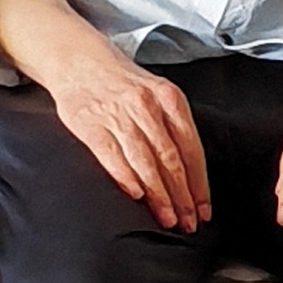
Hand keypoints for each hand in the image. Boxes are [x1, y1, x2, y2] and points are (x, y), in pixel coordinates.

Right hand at [47, 50, 211, 230]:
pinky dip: (126, 177)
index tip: (203, 209)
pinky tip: (136, 196)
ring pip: (146, 163)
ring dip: (159, 196)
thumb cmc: (122, 82)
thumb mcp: (157, 92)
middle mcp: (147, 107)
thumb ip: (174, 126)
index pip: (192, 149)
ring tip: (166, 219)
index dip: (199, 184)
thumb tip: (191, 173)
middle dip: (182, 197)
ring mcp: (118, 116)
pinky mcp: (91, 125)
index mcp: (169, 99)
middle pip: (171, 160)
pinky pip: (113, 157)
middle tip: (188, 222)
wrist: (79, 60)